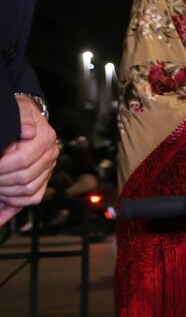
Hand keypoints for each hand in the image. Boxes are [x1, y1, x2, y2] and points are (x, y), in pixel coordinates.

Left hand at [0, 97, 58, 214]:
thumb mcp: (17, 110)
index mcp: (45, 138)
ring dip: (5, 192)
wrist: (22, 117)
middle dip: (0, 181)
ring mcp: (47, 169)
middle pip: (24, 178)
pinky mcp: (41, 179)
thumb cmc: (16, 113)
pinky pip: (31, 199)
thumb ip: (22, 119)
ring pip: (27, 191)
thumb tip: (28, 131)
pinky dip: (13, 206)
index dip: (2, 167)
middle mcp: (50, 155)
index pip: (23, 160)